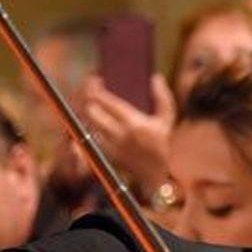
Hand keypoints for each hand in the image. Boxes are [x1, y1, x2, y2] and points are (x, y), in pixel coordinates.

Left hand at [75, 75, 176, 195]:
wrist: (154, 173)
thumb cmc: (161, 143)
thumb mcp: (167, 120)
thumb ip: (163, 97)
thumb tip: (156, 77)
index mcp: (135, 123)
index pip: (109, 102)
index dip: (98, 89)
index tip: (95, 80)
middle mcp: (120, 135)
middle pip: (92, 112)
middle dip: (87, 98)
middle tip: (87, 90)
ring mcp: (110, 146)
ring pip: (87, 124)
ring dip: (84, 111)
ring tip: (86, 101)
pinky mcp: (104, 154)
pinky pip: (87, 136)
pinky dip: (85, 124)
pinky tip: (87, 117)